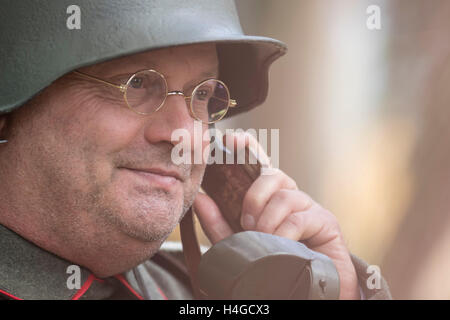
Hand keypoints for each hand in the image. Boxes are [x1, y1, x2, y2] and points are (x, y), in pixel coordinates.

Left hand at [193, 133, 359, 299]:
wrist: (306, 292)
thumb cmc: (272, 266)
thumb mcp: (238, 245)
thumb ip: (218, 224)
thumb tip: (200, 197)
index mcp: (268, 199)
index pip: (258, 166)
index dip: (247, 148)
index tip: (231, 141)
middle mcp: (288, 197)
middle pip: (272, 175)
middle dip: (254, 195)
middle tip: (246, 222)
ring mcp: (308, 207)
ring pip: (285, 195)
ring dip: (267, 220)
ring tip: (262, 240)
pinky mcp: (326, 222)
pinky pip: (299, 217)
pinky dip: (284, 233)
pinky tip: (281, 247)